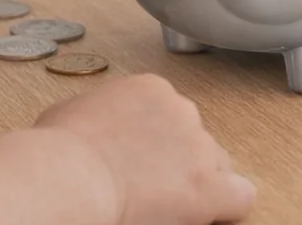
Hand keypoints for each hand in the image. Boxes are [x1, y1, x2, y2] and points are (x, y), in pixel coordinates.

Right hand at [35, 73, 255, 224]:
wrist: (71, 173)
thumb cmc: (61, 147)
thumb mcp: (76, 109)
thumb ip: (101, 111)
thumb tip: (93, 124)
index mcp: (152, 88)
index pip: (172, 116)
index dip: (158, 143)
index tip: (141, 159)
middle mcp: (182, 109)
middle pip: (195, 139)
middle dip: (179, 161)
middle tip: (151, 184)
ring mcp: (198, 146)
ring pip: (217, 166)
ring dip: (198, 182)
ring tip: (168, 202)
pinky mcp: (209, 186)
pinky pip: (240, 196)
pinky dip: (227, 207)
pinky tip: (209, 214)